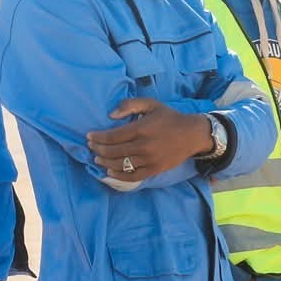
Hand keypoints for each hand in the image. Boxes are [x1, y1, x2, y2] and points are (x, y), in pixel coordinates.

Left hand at [86, 99, 212, 176]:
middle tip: (91, 147)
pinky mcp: (155, 170)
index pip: (113, 136)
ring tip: (97, 158)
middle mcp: (144, 146)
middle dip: (99, 149)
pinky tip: (110, 172)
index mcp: (142, 129)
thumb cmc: (169, 117)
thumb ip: (130, 105)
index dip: (98, 137)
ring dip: (106, 162)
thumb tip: (111, 115)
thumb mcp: (151, 104)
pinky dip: (120, 176)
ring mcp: (150, 160)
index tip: (89, 136)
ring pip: (121, 165)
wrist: (192, 134)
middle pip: (114, 151)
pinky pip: (133, 176)